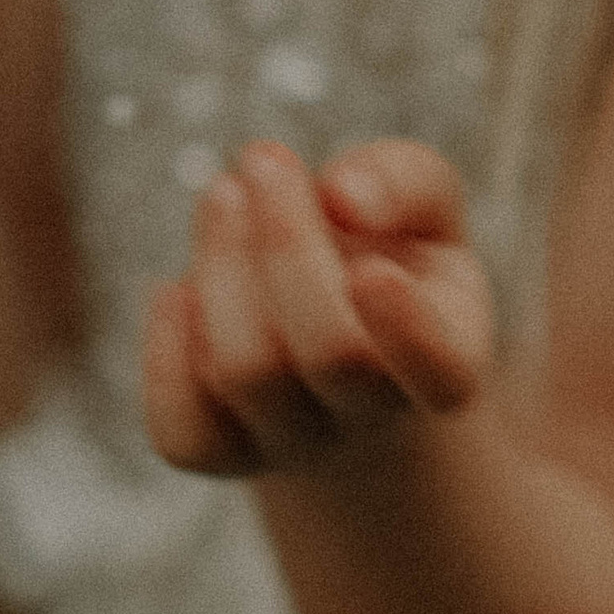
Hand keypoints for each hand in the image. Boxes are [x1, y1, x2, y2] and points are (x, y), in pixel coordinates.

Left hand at [143, 135, 492, 475]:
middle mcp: (373, 416)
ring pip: (248, 372)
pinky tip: (178, 288)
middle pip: (330, 352)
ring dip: (222, 265)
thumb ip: (402, 180)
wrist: (334, 338)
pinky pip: (181, 428)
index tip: (372, 269)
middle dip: (287, 244)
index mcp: (447, 356)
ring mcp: (294, 445)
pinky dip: (166, 345)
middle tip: (263, 158)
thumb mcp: (422, 205)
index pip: (440, 371)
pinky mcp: (219, 455)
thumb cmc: (386, 256)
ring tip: (223, 193)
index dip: (407, 332)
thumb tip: (343, 196)